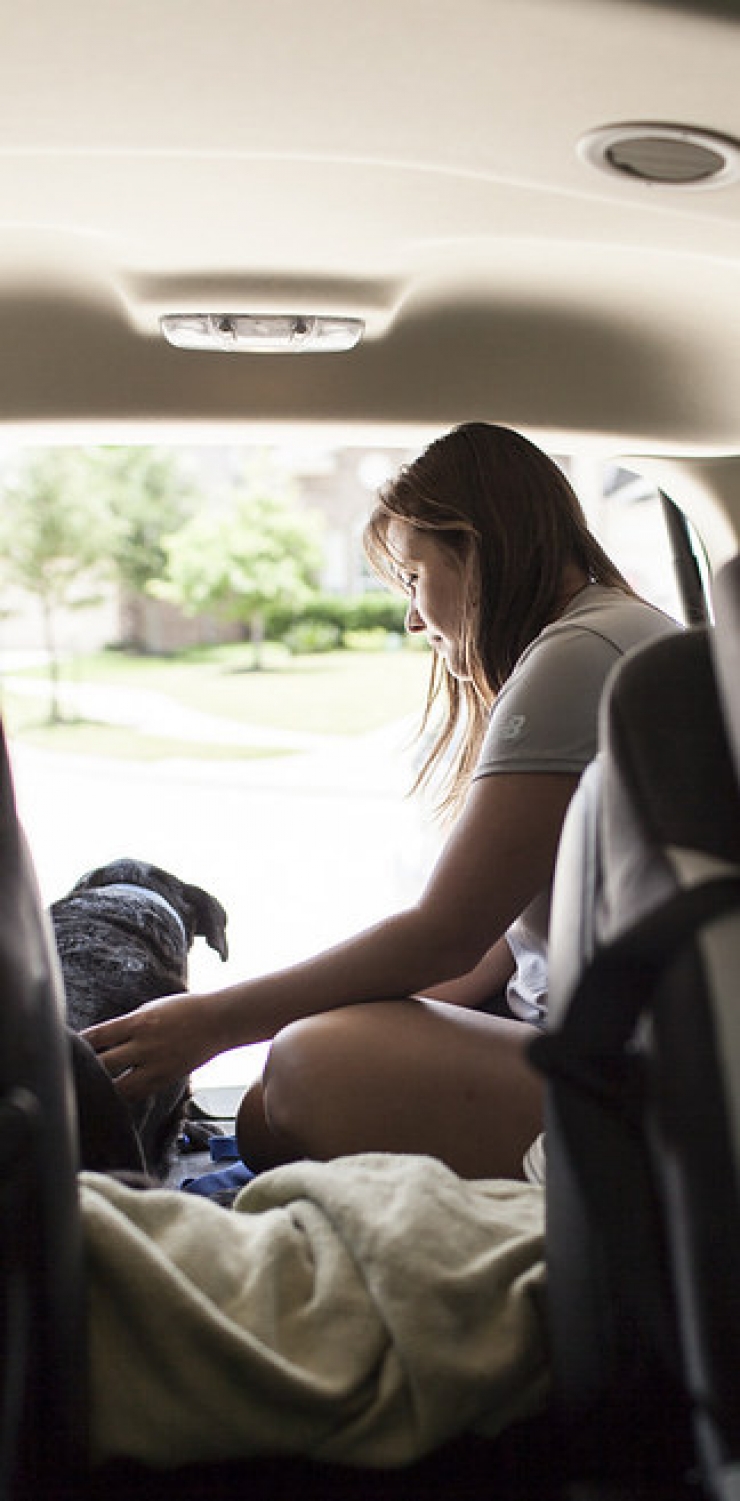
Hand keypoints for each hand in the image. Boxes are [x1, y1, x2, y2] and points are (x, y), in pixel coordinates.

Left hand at [82, 991, 215, 1101]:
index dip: (80, 1043)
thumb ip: (126, 1026)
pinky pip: (139, 1094)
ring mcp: (157, 1065)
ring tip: (96, 1086)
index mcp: (139, 1021)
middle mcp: (146, 1045)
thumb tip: (99, 1040)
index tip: (69, 1047)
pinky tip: (117, 1092)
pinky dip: (126, 1093)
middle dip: (89, 1067)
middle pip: (104, 1064)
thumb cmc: (183, 1010)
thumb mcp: (150, 1009)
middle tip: (77, 1071)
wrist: (218, 1021)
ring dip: (107, 1086)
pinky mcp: (167, 1079)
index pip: (98, 1035)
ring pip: (120, 1087)